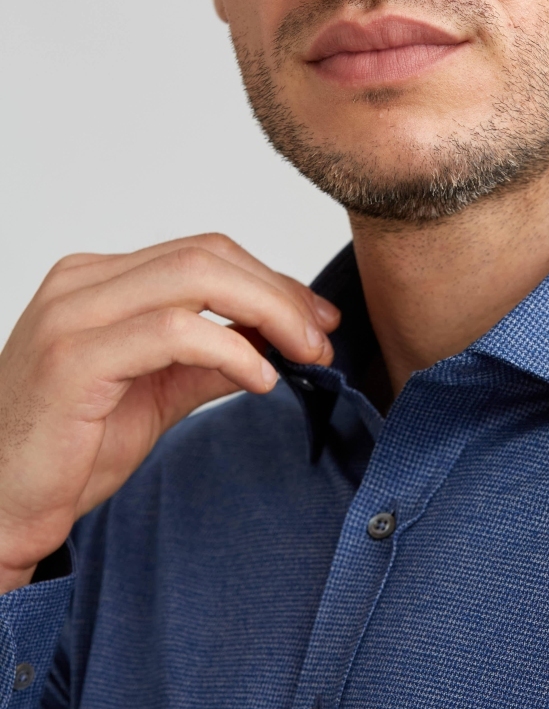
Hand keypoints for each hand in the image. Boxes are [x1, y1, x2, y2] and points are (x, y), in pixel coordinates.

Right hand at [0, 234, 339, 592]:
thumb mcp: (156, 394)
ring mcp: (73, 314)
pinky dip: (231, 349)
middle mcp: (81, 283)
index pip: (204, 254)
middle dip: (280, 293)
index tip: (319, 319)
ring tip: (304, 355)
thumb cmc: (66, 453)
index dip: (272, 282)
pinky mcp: (74, 358)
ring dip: (268, 313)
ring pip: (196, 277)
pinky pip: (175, 331)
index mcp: (98, 281)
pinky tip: (260, 380)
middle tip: (322, 337)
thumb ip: (208, 361)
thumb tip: (273, 341)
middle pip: (208, 254)